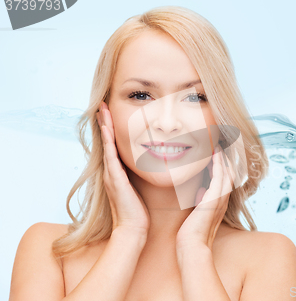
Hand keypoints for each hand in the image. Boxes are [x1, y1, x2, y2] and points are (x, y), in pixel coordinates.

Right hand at [97, 102, 149, 234]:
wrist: (133, 230)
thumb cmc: (138, 213)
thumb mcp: (139, 190)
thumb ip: (142, 178)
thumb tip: (152, 167)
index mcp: (118, 174)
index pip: (114, 146)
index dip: (112, 130)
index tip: (111, 114)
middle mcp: (111, 172)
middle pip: (106, 141)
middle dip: (105, 123)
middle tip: (103, 105)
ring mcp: (111, 175)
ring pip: (106, 145)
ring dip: (104, 126)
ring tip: (102, 109)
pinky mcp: (115, 179)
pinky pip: (110, 156)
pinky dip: (108, 141)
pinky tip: (108, 129)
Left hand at [176, 144, 234, 251]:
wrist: (192, 246)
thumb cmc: (191, 233)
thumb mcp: (197, 213)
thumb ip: (201, 200)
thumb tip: (200, 190)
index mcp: (219, 203)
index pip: (225, 180)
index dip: (223, 166)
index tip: (217, 153)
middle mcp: (223, 200)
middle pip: (230, 173)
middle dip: (226, 159)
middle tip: (221, 144)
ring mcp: (220, 199)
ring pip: (227, 172)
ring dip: (223, 158)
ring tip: (218, 145)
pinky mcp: (214, 198)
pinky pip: (219, 176)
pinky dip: (218, 163)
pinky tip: (214, 153)